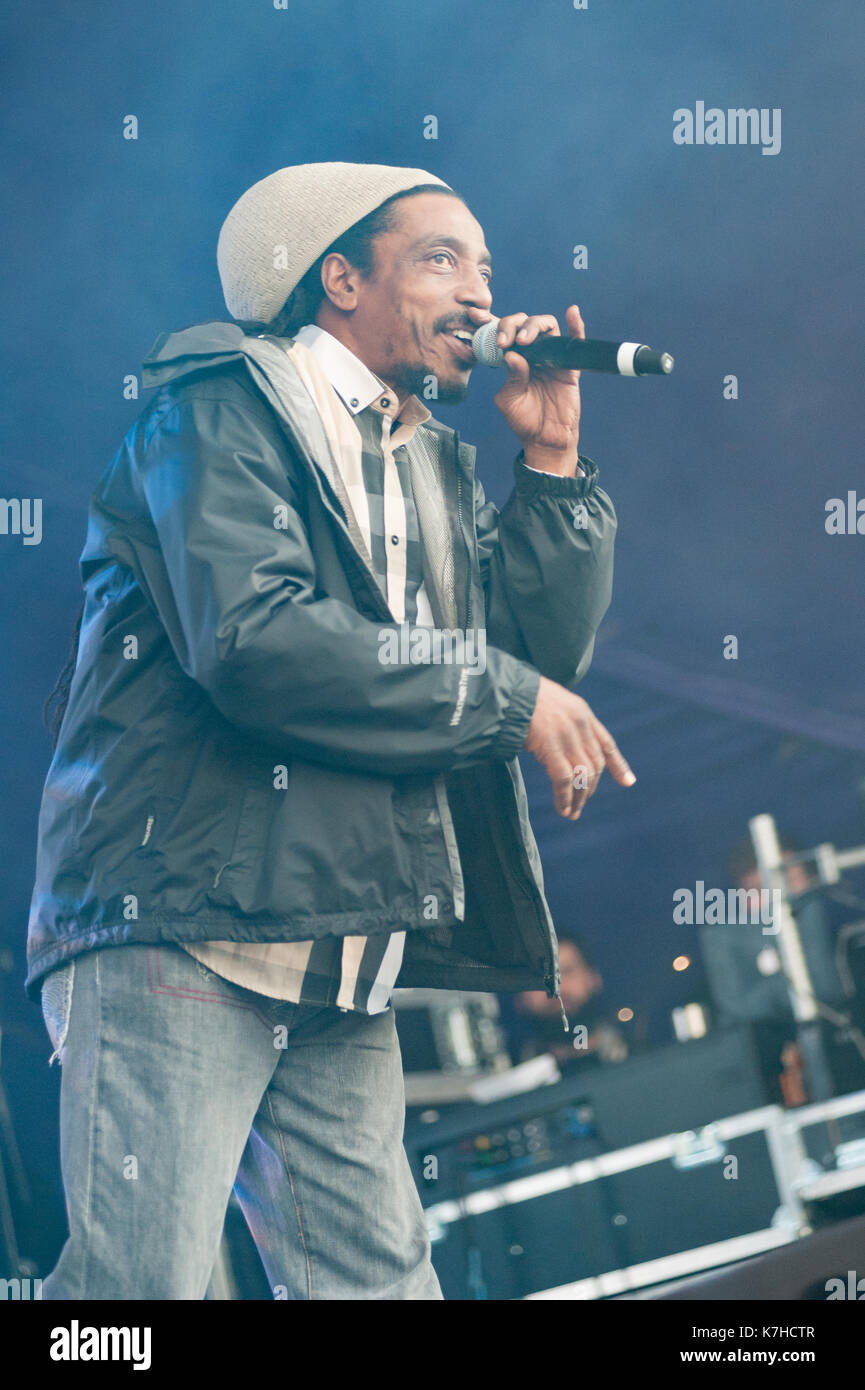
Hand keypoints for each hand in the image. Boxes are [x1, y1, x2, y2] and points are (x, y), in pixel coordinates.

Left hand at [493, 305, 584, 458]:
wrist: (545, 439)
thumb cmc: (525, 420)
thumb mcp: (509, 400)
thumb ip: (511, 378)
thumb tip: (512, 355)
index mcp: (513, 359)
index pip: (501, 333)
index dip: (490, 322)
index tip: (475, 316)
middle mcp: (532, 353)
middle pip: (523, 323)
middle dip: (511, 325)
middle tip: (505, 341)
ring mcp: (551, 358)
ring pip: (546, 326)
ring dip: (533, 326)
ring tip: (524, 340)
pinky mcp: (569, 367)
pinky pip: (575, 342)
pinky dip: (576, 325)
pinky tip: (572, 312)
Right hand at [524, 676, 635, 818]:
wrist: (506, 691)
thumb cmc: (521, 698)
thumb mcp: (553, 704)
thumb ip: (564, 723)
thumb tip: (563, 749)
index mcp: (582, 713)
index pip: (606, 743)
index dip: (618, 765)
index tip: (627, 782)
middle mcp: (580, 724)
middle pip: (595, 764)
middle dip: (590, 788)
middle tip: (581, 805)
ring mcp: (567, 736)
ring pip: (583, 775)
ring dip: (579, 798)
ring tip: (572, 813)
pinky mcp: (551, 746)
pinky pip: (564, 779)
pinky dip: (564, 797)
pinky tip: (563, 808)